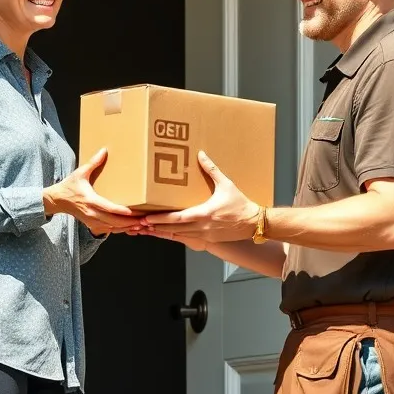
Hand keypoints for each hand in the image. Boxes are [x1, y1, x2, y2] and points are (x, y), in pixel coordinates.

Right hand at [44, 149, 136, 234]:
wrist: (58, 200)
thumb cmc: (69, 186)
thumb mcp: (80, 173)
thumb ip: (93, 162)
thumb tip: (104, 150)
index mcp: (90, 200)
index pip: (108, 208)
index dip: (122, 211)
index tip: (133, 212)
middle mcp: (92, 213)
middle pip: (114, 222)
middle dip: (130, 222)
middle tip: (145, 220)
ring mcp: (92, 221)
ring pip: (113, 228)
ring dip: (127, 228)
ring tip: (141, 225)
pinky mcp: (92, 225)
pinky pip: (109, 230)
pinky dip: (120, 230)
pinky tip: (131, 228)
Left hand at [139, 151, 258, 242]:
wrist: (253, 223)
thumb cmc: (241, 205)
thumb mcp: (226, 184)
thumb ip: (212, 170)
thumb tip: (201, 154)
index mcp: (204, 214)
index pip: (177, 218)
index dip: (160, 219)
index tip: (147, 218)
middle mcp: (202, 227)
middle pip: (173, 229)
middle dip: (156, 227)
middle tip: (140, 224)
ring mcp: (204, 235)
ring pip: (178, 236)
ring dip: (163, 232)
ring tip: (148, 229)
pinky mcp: (208, 239)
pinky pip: (187, 238)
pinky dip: (175, 235)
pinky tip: (166, 233)